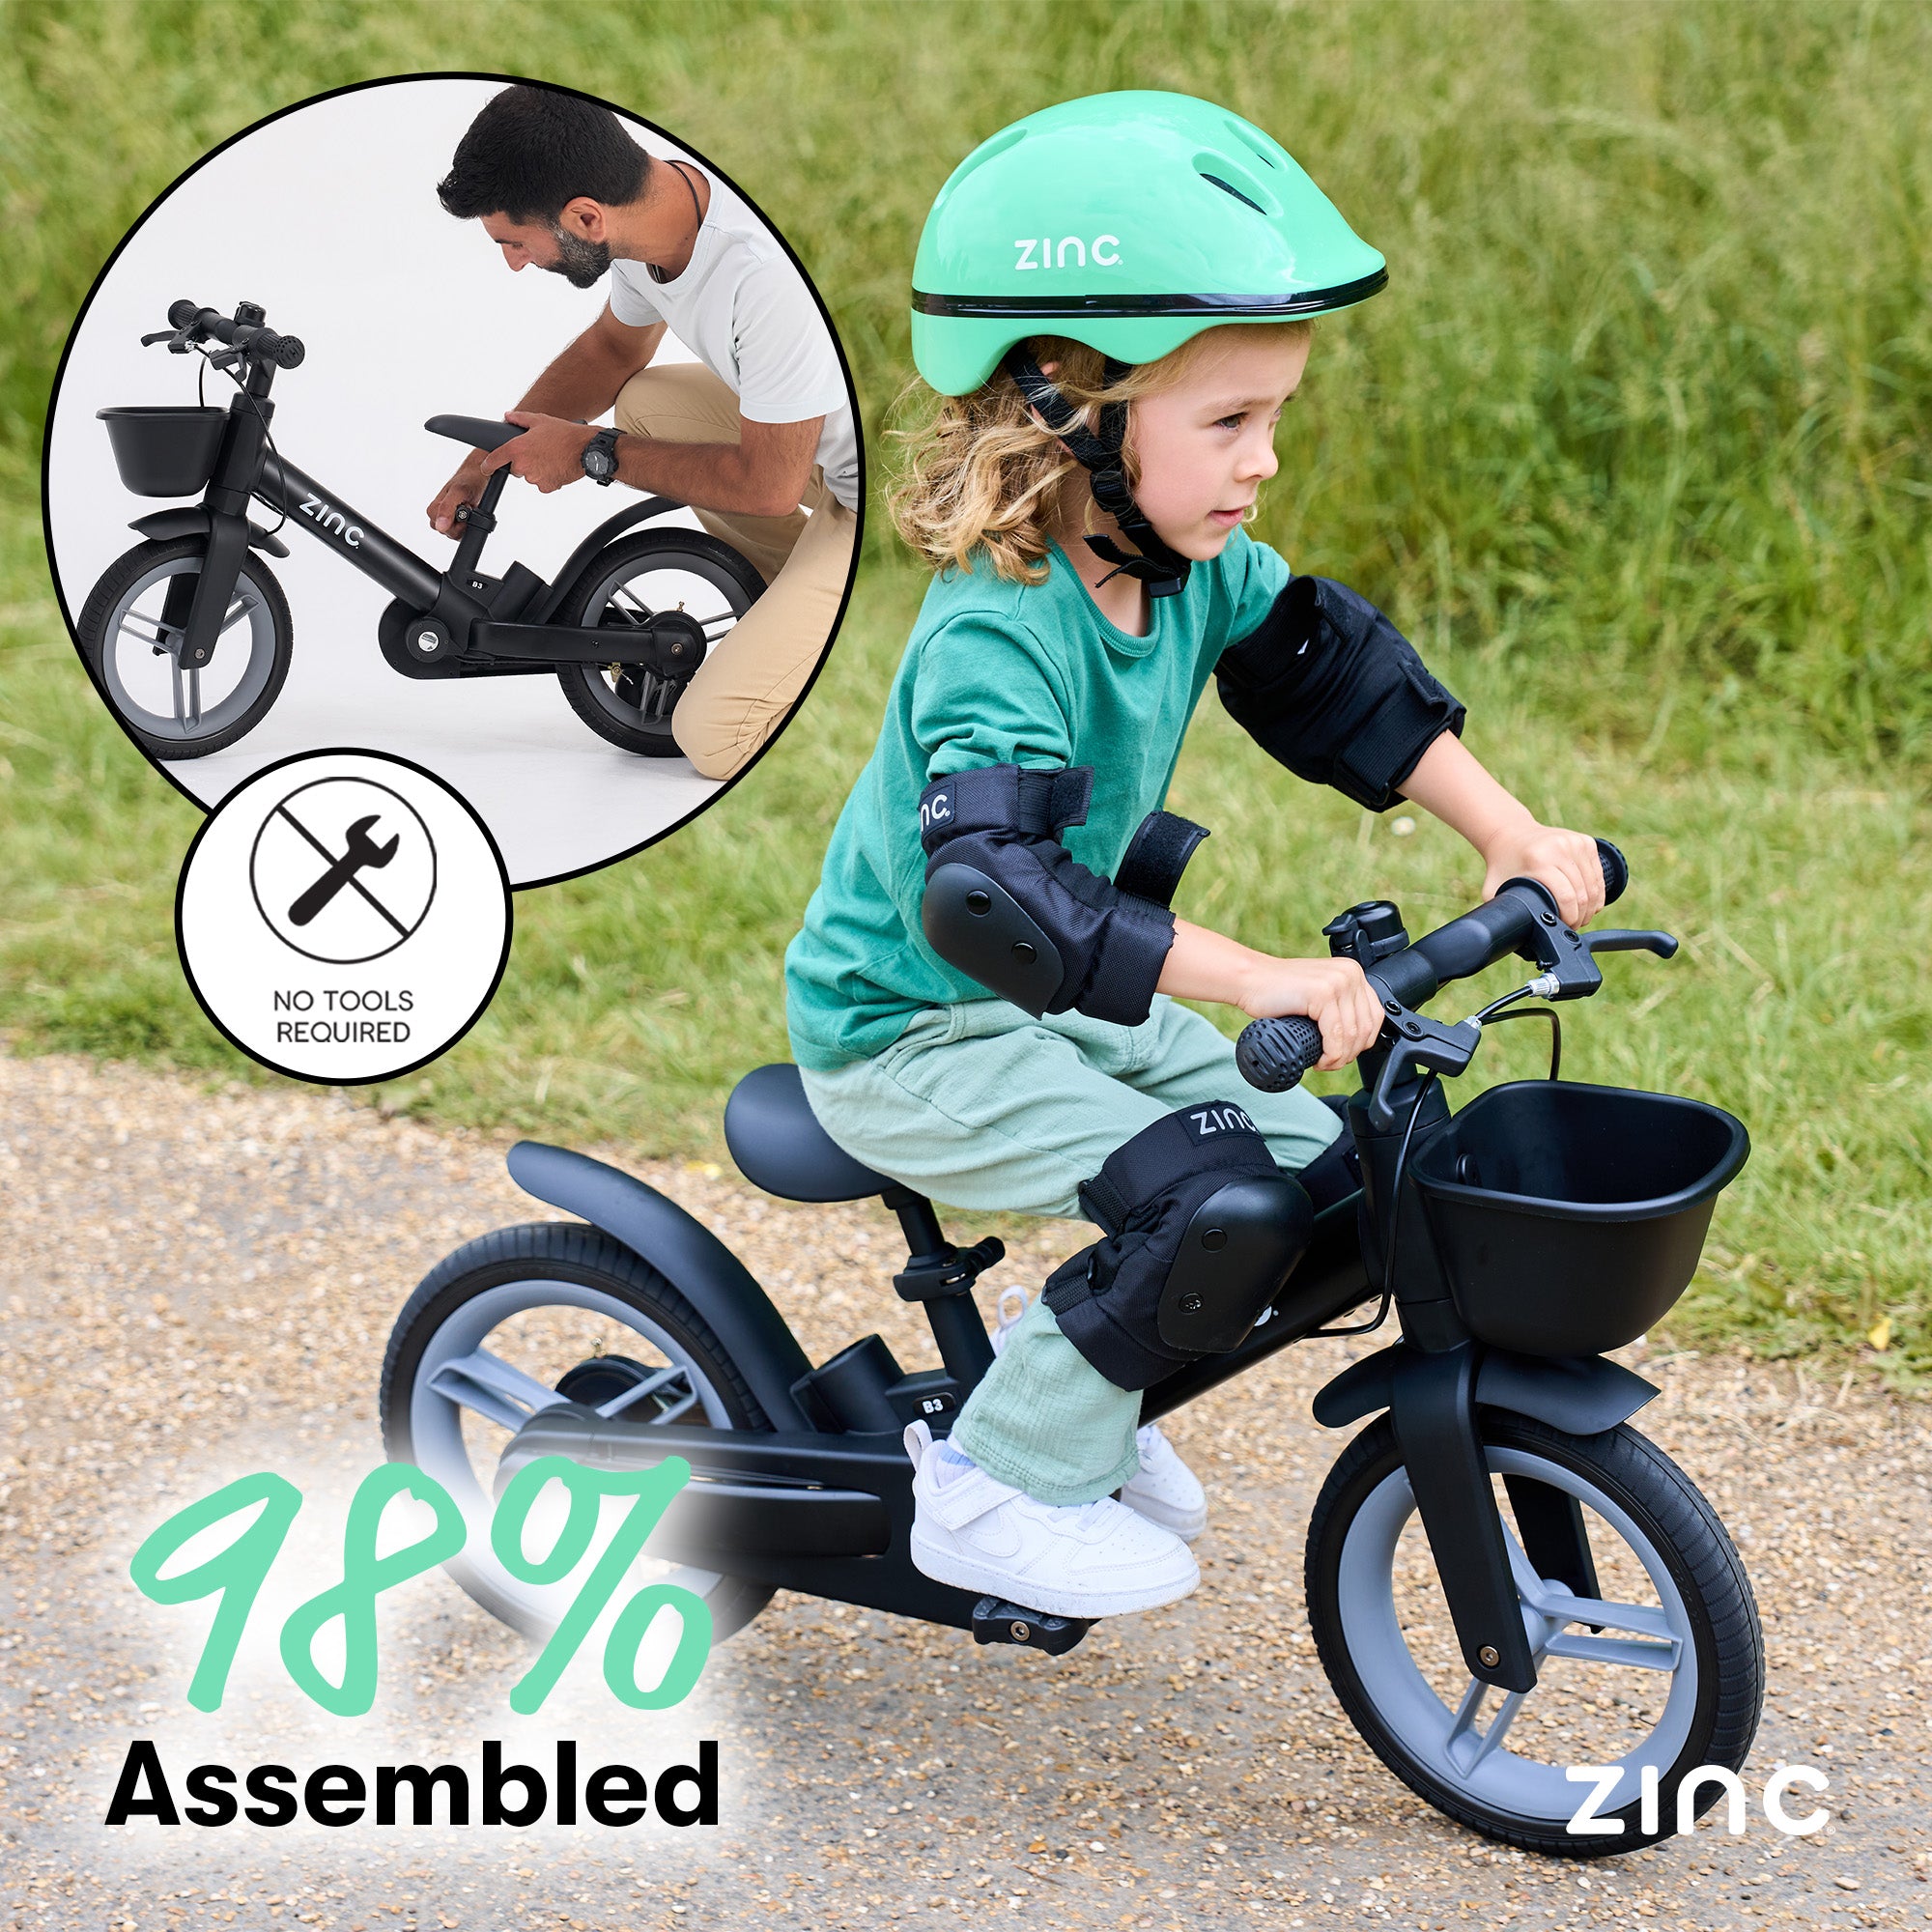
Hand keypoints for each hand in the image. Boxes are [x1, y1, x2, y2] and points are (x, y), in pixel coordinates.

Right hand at [427, 453, 489, 535]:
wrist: (478, 475)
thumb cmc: (468, 480)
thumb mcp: (458, 492)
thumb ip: (447, 508)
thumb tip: (440, 526)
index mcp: (434, 508)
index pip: (441, 529)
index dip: (456, 523)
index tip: (463, 508)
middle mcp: (438, 514)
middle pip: (449, 533)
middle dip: (462, 523)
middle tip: (467, 506)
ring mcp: (447, 518)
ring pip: (456, 533)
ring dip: (467, 523)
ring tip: (469, 507)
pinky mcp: (455, 521)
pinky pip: (462, 531)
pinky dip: (470, 524)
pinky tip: (471, 512)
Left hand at [478, 411, 599, 492]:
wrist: (586, 450)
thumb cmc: (565, 434)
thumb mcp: (540, 420)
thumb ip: (520, 419)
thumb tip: (508, 416)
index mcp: (517, 448)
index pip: (494, 460)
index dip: (488, 465)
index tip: (486, 467)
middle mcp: (523, 465)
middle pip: (515, 468)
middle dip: (523, 461)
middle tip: (538, 451)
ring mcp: (535, 478)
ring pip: (530, 476)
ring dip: (536, 469)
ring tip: (550, 456)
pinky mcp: (546, 487)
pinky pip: (542, 483)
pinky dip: (547, 476)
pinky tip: (556, 466)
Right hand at [1235, 954, 1383, 1072]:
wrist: (1250, 980)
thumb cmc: (1278, 991)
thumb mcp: (1319, 996)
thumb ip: (1340, 1007)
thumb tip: (1356, 1040)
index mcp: (1353, 972)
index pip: (1375, 1016)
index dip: (1362, 1043)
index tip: (1343, 1054)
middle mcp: (1350, 973)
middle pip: (1365, 1027)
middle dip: (1350, 1054)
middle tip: (1330, 1063)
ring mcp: (1337, 982)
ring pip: (1352, 1035)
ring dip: (1339, 1058)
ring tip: (1323, 1063)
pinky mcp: (1322, 993)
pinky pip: (1335, 1036)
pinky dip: (1330, 1055)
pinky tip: (1319, 1059)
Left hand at [1480, 817, 1606, 927]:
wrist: (1511, 834)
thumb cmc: (1502, 866)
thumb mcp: (1493, 888)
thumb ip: (1499, 912)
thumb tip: (1507, 937)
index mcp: (1539, 859)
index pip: (1566, 897)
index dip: (1569, 918)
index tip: (1564, 928)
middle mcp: (1560, 848)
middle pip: (1583, 893)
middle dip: (1581, 916)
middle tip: (1573, 926)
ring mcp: (1575, 842)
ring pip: (1594, 884)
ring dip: (1592, 906)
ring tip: (1582, 917)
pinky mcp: (1586, 841)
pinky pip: (1598, 873)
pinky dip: (1597, 891)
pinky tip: (1590, 903)